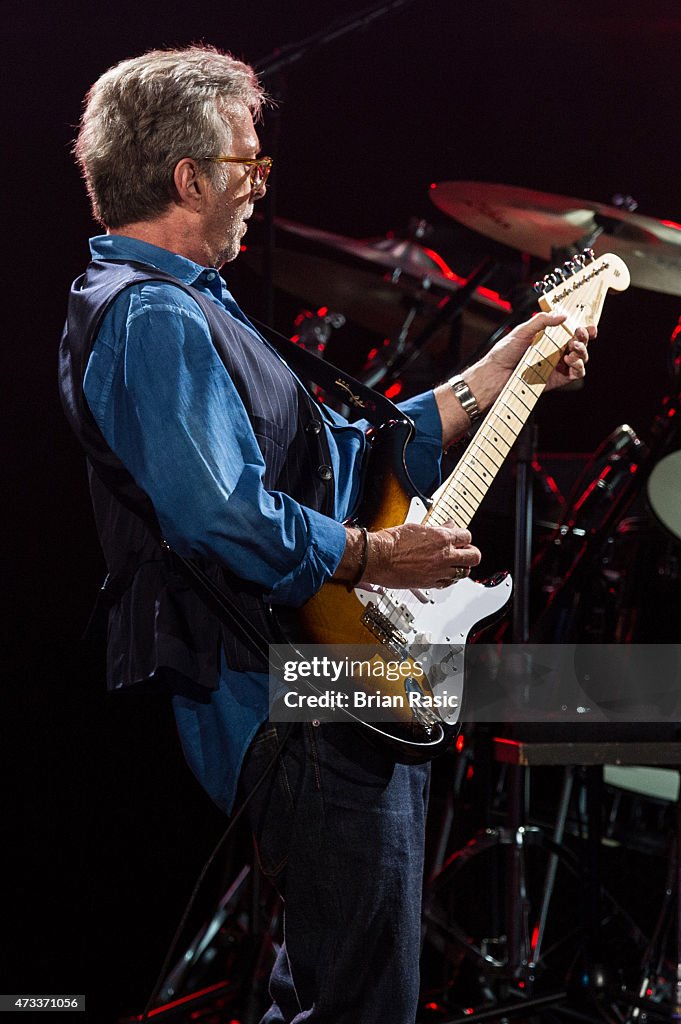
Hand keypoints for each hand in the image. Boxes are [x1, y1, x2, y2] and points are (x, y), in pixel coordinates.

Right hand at [338, 522, 480, 589]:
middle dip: (471, 553)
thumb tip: (447, 526)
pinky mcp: (430, 583)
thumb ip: (436, 529)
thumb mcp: (417, 528)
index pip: (466, 536)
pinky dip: (448, 578)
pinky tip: (443, 573)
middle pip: (473, 556)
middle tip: (464, 552)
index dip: (464, 537)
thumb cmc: (391, 542)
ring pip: (464, 572)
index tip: (461, 538)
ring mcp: (438, 571)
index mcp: (441, 538)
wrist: (378, 557)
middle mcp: (443, 555)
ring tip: (454, 563)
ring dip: (461, 567)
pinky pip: (448, 583)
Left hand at [474, 312, 593, 404]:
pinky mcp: (558, 379)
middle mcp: (555, 350)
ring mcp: (557, 365)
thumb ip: (542, 321)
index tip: (587, 325)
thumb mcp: (522, 331)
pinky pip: (576, 374)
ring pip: (581, 358)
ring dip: (582, 351)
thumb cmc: (504, 352)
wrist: (495, 374)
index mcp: (549, 337)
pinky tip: (570, 360)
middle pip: (580, 343)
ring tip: (573, 348)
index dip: (583, 328)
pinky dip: (579, 366)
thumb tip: (563, 316)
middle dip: (585, 337)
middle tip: (579, 334)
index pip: (571, 331)